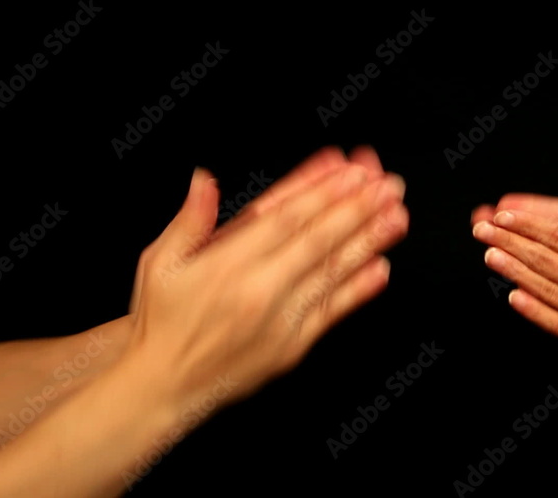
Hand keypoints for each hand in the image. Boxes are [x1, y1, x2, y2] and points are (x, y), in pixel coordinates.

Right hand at [126, 150, 407, 404]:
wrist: (163, 386)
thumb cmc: (162, 320)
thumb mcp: (160, 261)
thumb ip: (190, 219)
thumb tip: (206, 179)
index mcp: (228, 263)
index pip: (287, 217)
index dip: (324, 191)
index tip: (351, 171)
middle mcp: (259, 289)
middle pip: (319, 239)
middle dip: (358, 208)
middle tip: (388, 184)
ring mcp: (280, 319)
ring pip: (332, 272)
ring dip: (369, 241)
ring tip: (397, 216)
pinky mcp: (292, 346)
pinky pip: (331, 312)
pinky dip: (358, 290)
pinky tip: (381, 267)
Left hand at [472, 204, 557, 387]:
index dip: (527, 224)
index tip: (504, 215)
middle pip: (542, 259)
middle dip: (508, 242)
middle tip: (482, 229)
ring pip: (542, 288)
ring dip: (512, 270)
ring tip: (489, 255)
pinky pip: (554, 324)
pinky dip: (531, 310)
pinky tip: (513, 296)